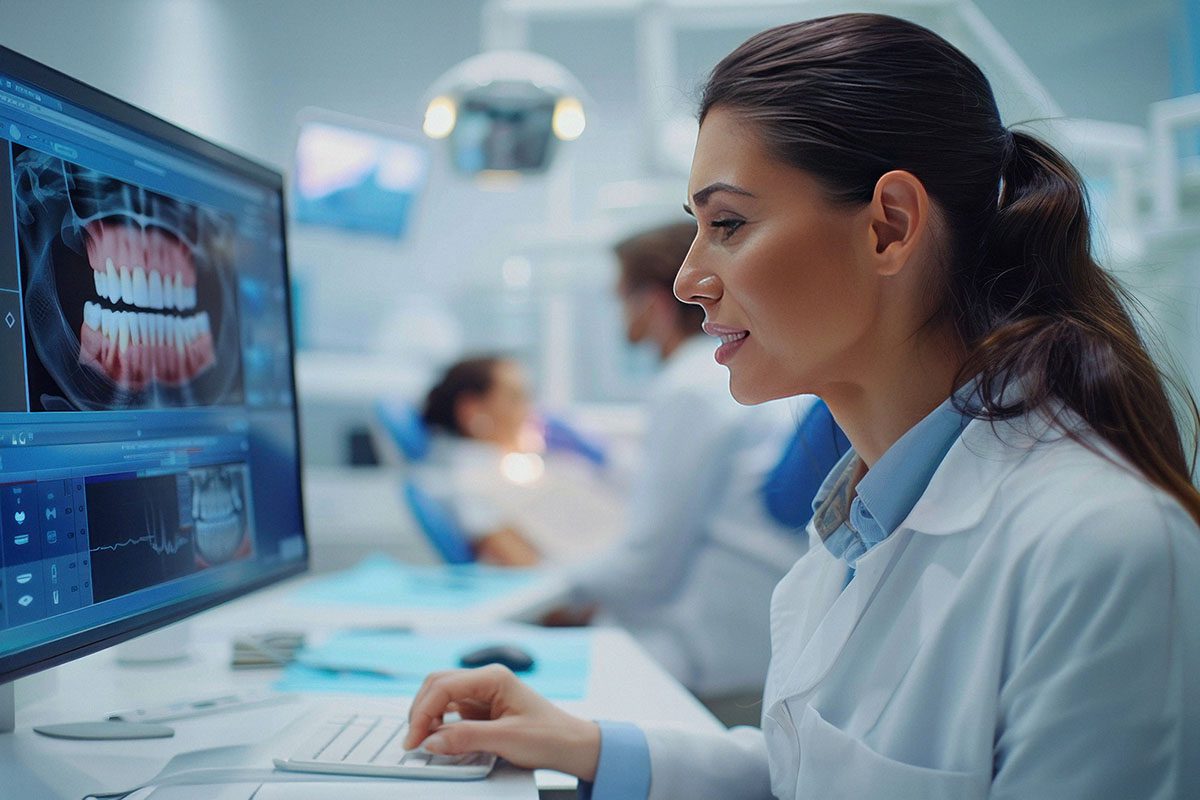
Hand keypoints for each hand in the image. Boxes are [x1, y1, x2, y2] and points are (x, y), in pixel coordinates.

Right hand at [404, 664, 601, 779]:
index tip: (413, 740)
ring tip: (423, 741)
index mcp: (494, 678)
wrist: (572, 746)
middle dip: (421, 711)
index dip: (423, 713)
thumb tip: (431, 741)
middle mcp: (486, 680)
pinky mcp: (483, 708)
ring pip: (441, 696)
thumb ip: (466, 738)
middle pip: (437, 685)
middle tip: (413, 742)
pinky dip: (439, 723)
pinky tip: (439, 738)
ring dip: (428, 716)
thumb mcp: (507, 739)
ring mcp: (484, 693)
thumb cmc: (550, 736)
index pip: (444, 687)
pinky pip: (452, 710)